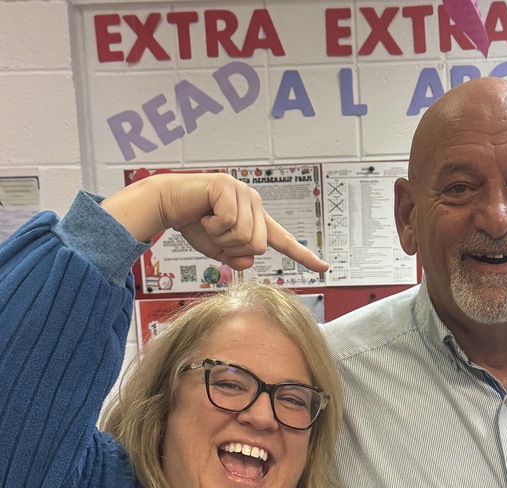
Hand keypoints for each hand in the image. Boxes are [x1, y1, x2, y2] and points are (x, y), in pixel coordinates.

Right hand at [100, 172, 328, 272]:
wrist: (168, 204)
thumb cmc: (194, 223)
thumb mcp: (220, 250)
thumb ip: (237, 258)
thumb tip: (249, 261)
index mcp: (256, 219)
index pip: (283, 240)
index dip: (303, 255)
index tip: (324, 267)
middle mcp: (254, 203)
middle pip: (258, 246)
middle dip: (232, 247)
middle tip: (215, 232)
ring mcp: (243, 192)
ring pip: (245, 236)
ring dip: (220, 236)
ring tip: (208, 221)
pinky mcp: (229, 186)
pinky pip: (229, 222)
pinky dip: (212, 225)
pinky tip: (204, 212)